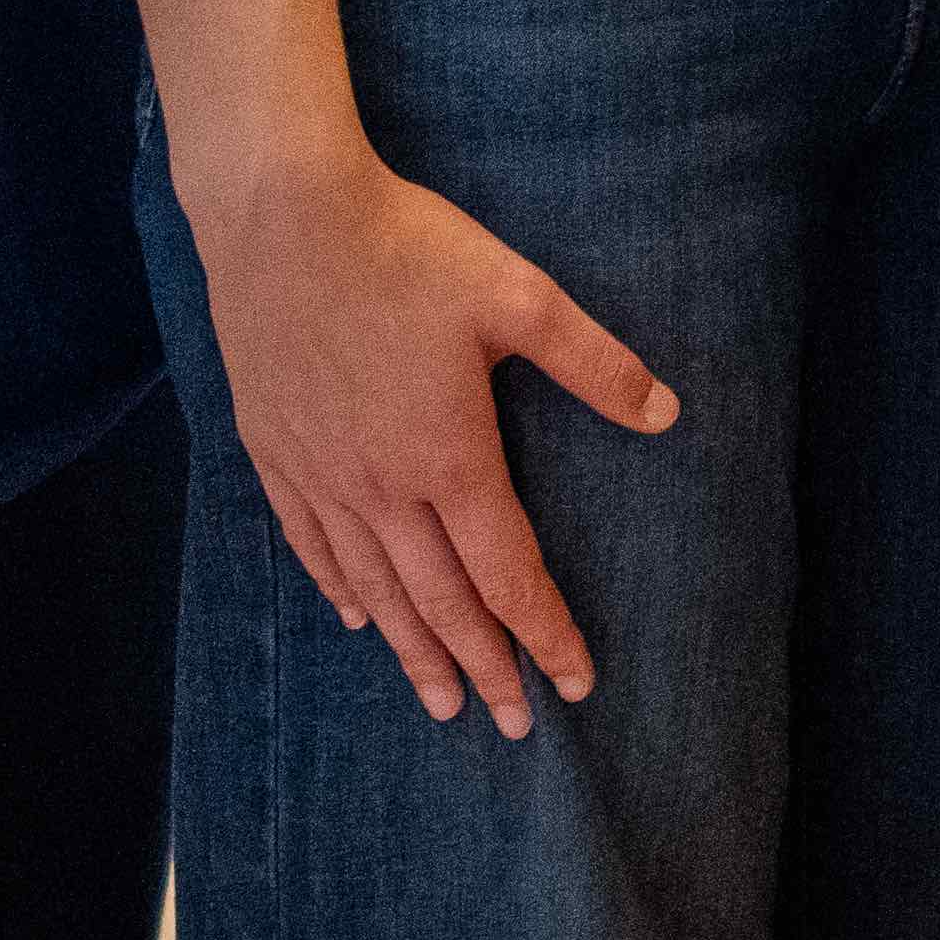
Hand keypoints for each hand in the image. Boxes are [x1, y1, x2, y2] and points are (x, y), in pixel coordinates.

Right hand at [183, 138, 676, 741]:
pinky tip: (357, 618)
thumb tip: (665, 413)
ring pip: (375, 588)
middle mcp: (381, 486)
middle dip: (484, 667)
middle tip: (514, 723)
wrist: (280, 216)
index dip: (544, 631)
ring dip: (414, 651)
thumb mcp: (519, 296)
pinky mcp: (274, 450)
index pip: (507, 572)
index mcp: (449, 457)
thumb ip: (593, 362)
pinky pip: (311, 543)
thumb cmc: (407, 250)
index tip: (574, 681)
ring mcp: (320, 473)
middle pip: (441, 601)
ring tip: (440, 703)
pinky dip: (341, 591)